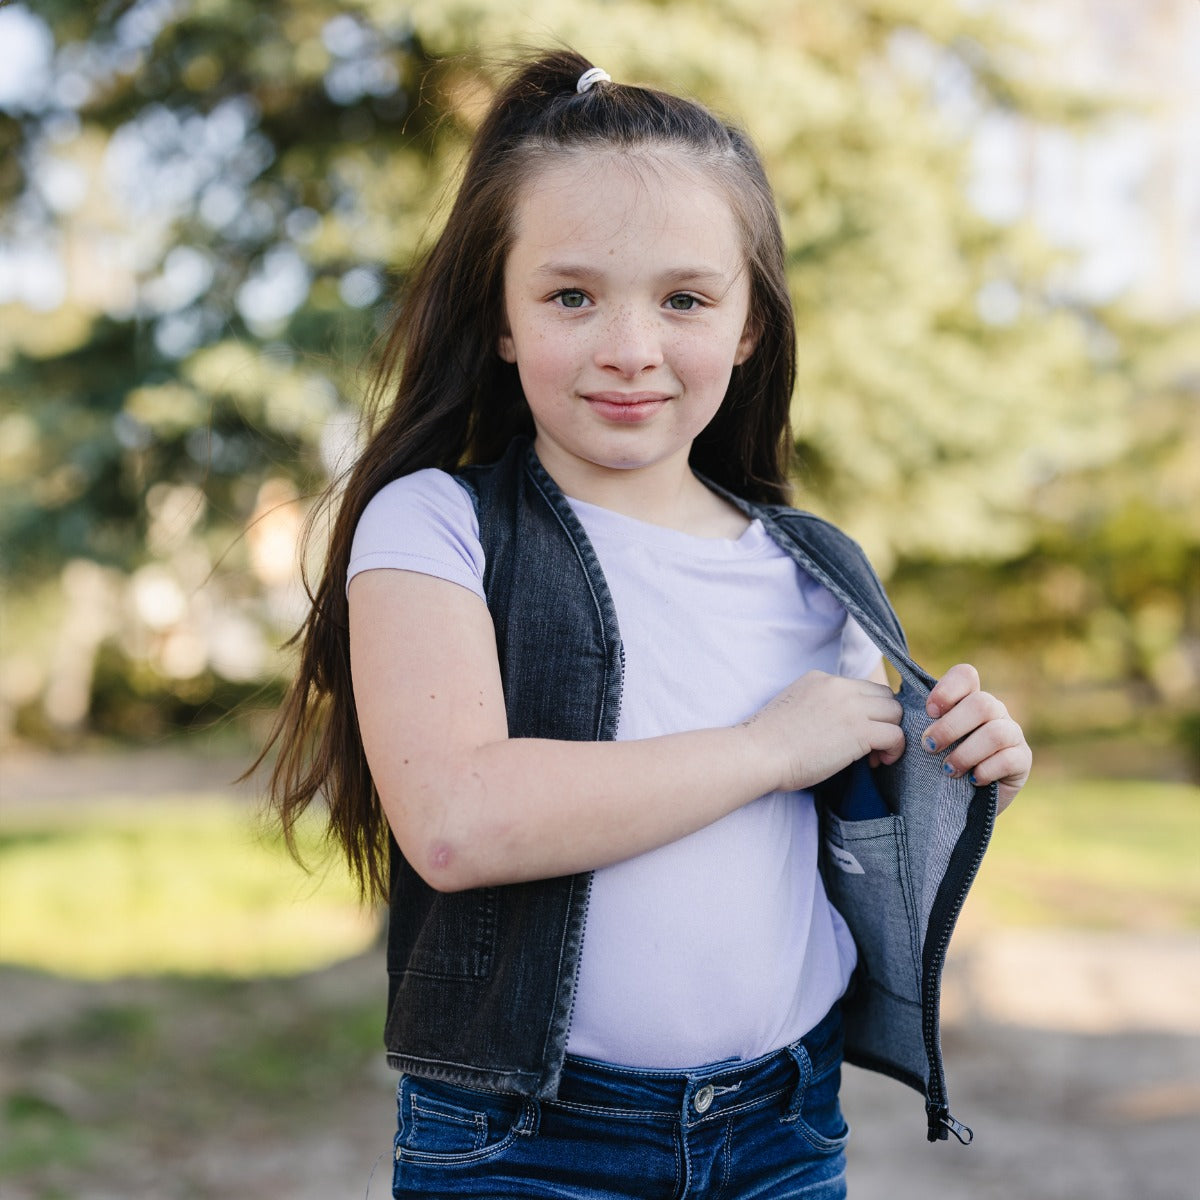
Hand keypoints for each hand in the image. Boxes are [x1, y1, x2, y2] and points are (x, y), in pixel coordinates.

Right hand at [743, 670, 905, 792]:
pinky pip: (896, 735)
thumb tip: (838, 727)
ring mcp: (850, 706)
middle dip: (884, 719)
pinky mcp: (859, 731)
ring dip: (891, 733)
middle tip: (872, 746)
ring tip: (876, 756)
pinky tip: (878, 762)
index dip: (868, 711)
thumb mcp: (794, 708)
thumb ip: (819, 707)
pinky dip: (894, 750)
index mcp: (820, 679)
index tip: (859, 732)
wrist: (757, 753)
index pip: (862, 687)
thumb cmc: (766, 742)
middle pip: (885, 695)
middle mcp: (838, 686)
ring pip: (895, 712)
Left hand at [921, 663, 1030, 813]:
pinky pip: (1009, 759)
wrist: (959, 801)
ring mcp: (1012, 734)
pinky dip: (986, 770)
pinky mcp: (1022, 760)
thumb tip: (892, 706)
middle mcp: (994, 712)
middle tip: (928, 746)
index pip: (966, 675)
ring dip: (965, 752)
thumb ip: (913, 720)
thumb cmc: (935, 763)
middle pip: (981, 703)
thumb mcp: (924, 739)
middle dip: (950, 727)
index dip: (947, 689)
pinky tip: (972, 780)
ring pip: (996, 732)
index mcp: (968, 699)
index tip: (928, 711)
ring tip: (947, 769)